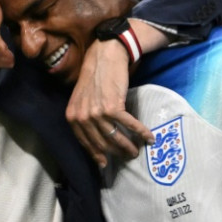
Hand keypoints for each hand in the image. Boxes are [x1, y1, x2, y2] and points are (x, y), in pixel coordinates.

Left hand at [67, 39, 152, 166]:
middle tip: (126, 157)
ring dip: (128, 147)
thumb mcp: (80, 100)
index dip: (96, 154)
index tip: (104, 163)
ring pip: (115, 138)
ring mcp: (97, 113)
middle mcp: (83, 117)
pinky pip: (129, 125)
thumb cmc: (94, 77)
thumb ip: (84, 117)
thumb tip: (94, 137)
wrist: (104, 57)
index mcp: (73, 117)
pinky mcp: (113, 107)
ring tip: (136, 151)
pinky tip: (149, 138)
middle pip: (101, 143)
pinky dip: (141, 132)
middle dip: (115, 153)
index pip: (85, 143)